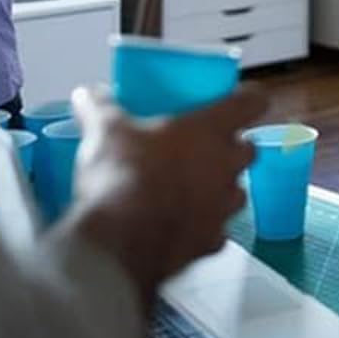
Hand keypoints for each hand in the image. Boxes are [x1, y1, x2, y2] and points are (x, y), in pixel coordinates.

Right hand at [64, 83, 267, 314]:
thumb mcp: (105, 130)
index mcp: (210, 129)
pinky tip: (179, 229)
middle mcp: (226, 167)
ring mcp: (222, 208)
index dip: (249, 99)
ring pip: (236, 193)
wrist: (120, 244)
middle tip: (203, 149)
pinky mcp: (210, 244)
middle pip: (247, 151)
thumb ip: (99, 107)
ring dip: (219, 190)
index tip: (241, 100)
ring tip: (189, 191)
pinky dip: (202, 229)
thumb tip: (87, 93)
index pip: (251, 102)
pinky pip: (216, 232)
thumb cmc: (123, 173)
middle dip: (232, 150)